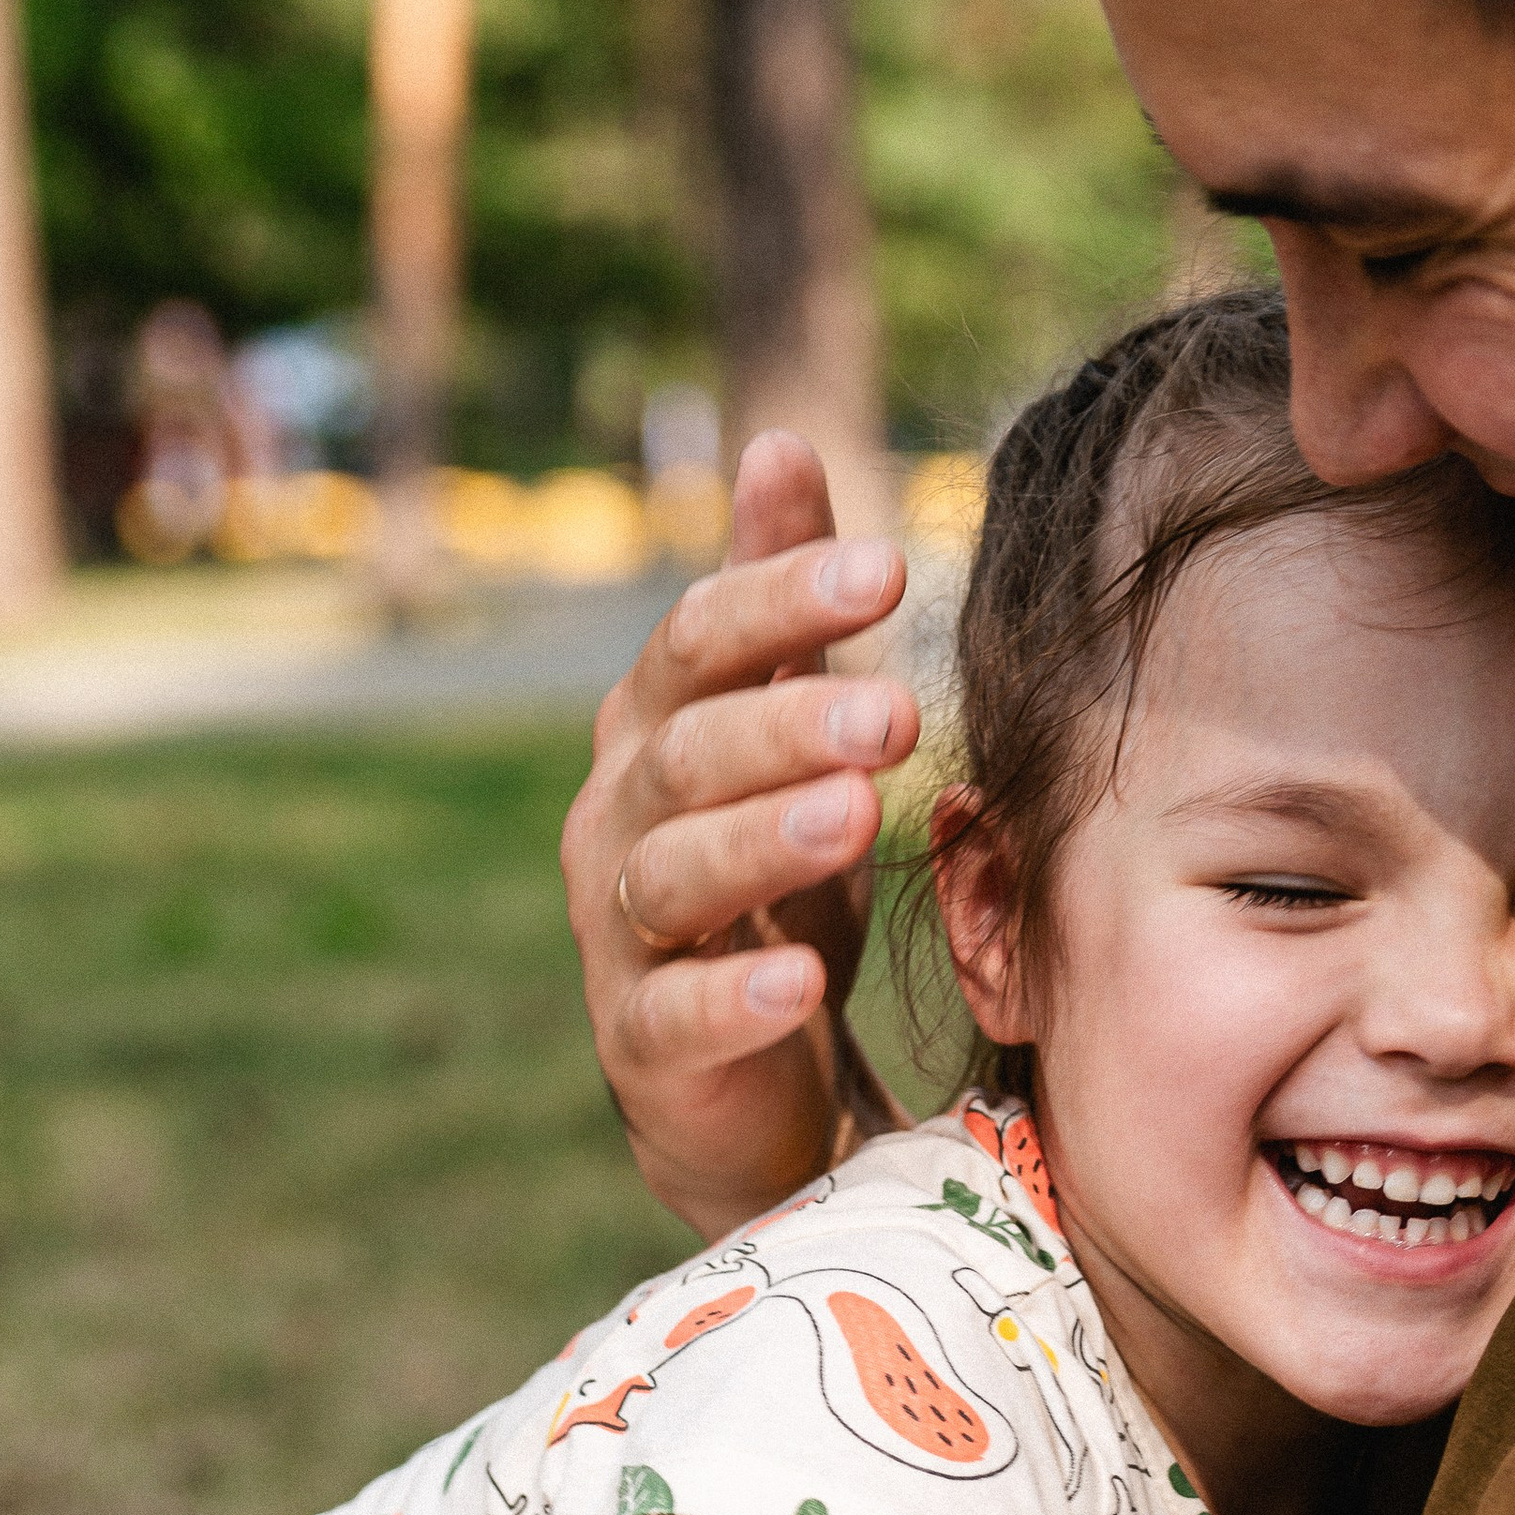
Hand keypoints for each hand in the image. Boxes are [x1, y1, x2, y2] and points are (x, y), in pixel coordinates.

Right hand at [563, 429, 922, 1240]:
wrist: (750, 1073)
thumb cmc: (774, 874)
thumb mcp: (785, 725)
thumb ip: (777, 601)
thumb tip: (777, 441)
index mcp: (655, 727)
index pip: (701, 640)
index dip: (782, 599)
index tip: (892, 569)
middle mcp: (617, 818)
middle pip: (687, 753)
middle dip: (787, 725)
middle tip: (896, 714)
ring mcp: (619, 934)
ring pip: (674, 874)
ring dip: (762, 841)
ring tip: (855, 817)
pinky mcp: (639, 1043)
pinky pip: (672, 1017)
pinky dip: (734, 1000)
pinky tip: (802, 983)